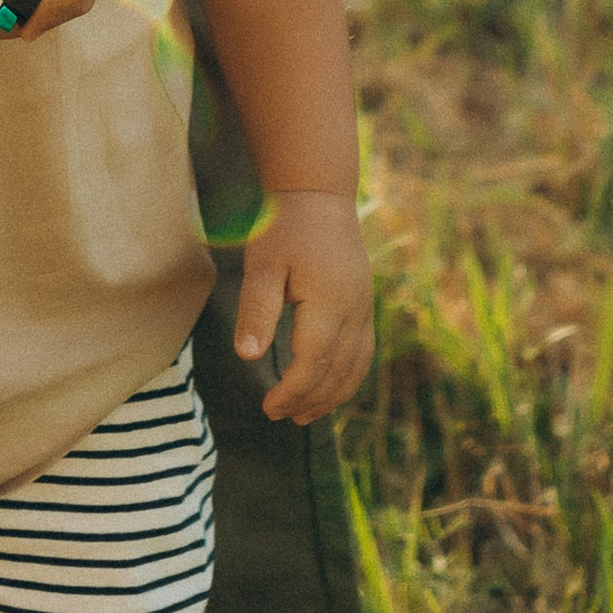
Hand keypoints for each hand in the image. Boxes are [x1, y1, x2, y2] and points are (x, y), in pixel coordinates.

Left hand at [233, 192, 374, 422]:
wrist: (319, 196)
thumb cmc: (284, 229)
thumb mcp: (262, 266)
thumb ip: (256, 310)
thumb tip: (248, 356)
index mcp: (329, 303)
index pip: (312, 363)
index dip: (291, 392)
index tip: (268, 407)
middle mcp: (354, 310)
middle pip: (335, 371)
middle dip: (308, 399)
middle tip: (279, 416)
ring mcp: (364, 308)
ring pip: (355, 366)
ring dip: (331, 395)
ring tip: (304, 415)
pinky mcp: (364, 304)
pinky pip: (363, 352)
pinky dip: (348, 376)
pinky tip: (330, 387)